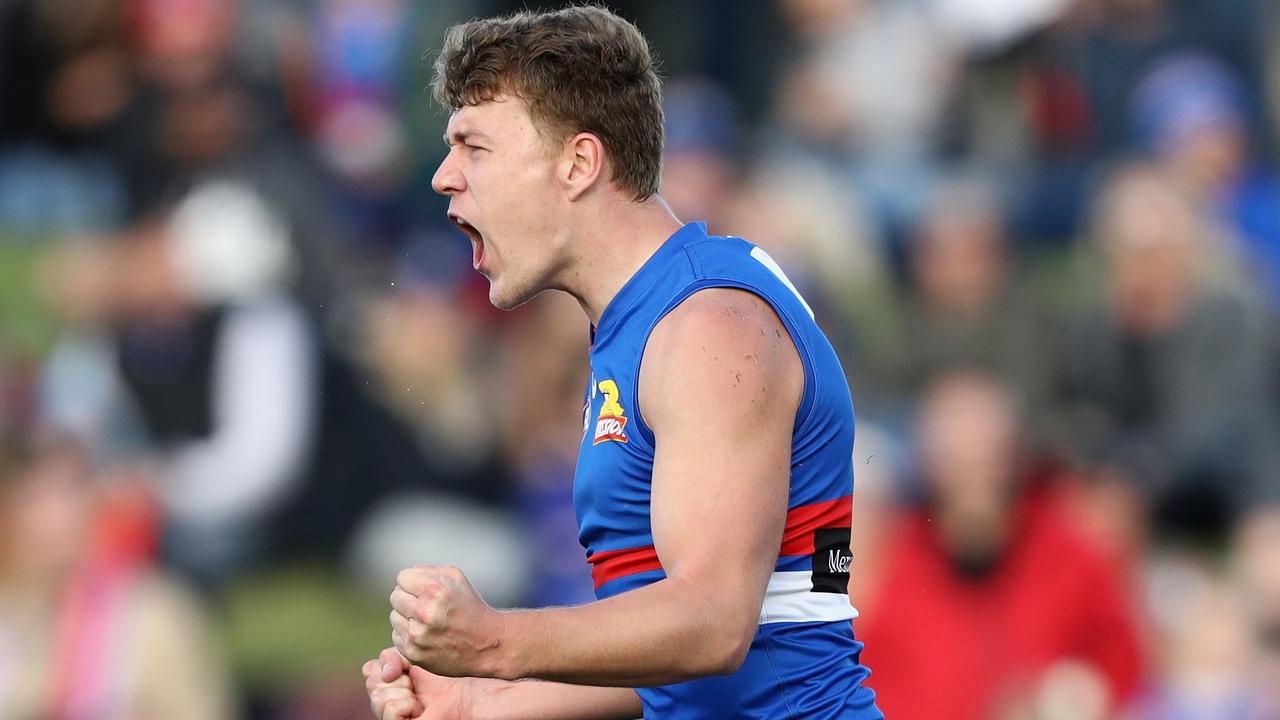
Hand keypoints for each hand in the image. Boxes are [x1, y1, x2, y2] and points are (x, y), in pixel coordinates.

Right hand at [363, 648, 472, 719]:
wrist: (463, 694)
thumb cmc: (440, 677)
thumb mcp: (411, 657)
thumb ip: (390, 658)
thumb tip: (385, 675)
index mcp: (383, 684)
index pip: (369, 670)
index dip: (390, 663)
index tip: (410, 667)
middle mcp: (382, 702)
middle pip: (372, 684)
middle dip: (400, 679)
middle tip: (417, 685)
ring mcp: (389, 716)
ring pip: (379, 697)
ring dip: (404, 692)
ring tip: (419, 699)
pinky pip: (390, 710)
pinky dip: (406, 705)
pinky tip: (418, 709)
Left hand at [389, 565, 506, 677]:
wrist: (486, 644)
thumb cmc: (471, 608)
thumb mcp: (457, 579)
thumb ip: (429, 571)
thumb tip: (408, 573)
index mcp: (435, 590)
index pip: (402, 578)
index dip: (414, 582)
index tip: (426, 590)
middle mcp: (424, 612)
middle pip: (395, 596)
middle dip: (409, 598)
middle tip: (427, 606)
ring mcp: (417, 635)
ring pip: (395, 616)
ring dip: (407, 617)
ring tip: (428, 621)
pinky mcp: (413, 653)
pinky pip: (397, 636)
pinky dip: (409, 634)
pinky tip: (427, 635)